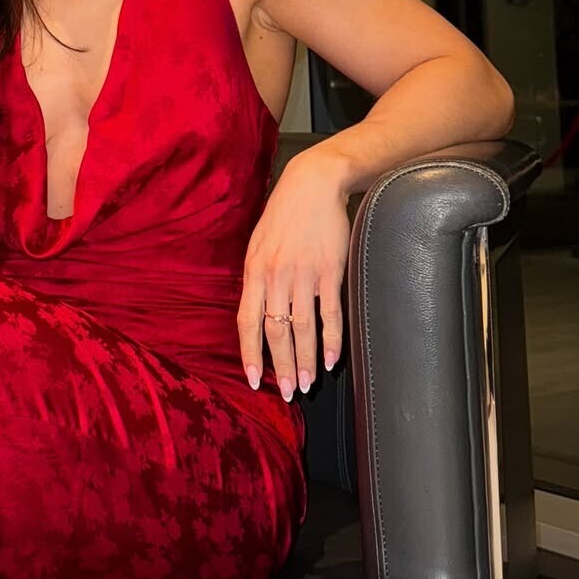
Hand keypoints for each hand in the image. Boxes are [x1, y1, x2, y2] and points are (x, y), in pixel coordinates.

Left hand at [238, 149, 350, 401]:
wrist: (313, 184)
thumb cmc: (283, 215)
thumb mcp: (258, 243)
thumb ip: (256, 278)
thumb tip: (254, 311)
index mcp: (254, 270)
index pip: (247, 322)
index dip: (250, 354)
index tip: (255, 380)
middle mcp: (276, 276)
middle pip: (276, 331)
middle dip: (281, 367)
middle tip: (288, 394)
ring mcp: (304, 274)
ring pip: (303, 328)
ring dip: (304, 361)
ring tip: (306, 384)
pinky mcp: (330, 271)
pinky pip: (330, 313)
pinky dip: (331, 340)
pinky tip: (330, 360)